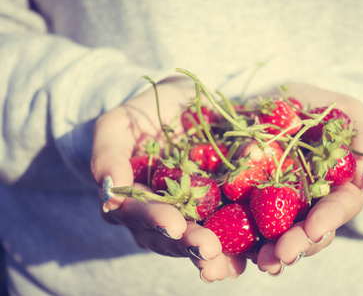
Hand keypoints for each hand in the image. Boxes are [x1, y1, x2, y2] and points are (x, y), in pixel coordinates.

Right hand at [90, 81, 246, 281]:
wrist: (177, 104)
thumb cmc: (142, 115)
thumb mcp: (117, 126)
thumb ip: (107, 156)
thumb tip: (109, 193)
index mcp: (132, 199)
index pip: (139, 213)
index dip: (155, 220)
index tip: (174, 225)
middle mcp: (158, 214)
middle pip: (170, 235)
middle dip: (189, 244)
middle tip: (208, 250)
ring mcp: (188, 213)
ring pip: (196, 239)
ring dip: (212, 254)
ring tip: (227, 265)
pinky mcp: (216, 207)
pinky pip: (225, 228)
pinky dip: (236, 244)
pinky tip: (247, 256)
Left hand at [255, 82, 362, 274]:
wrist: (274, 104)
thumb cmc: (315, 105)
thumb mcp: (345, 109)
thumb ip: (360, 131)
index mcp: (336, 186)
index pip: (340, 207)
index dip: (329, 219)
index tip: (315, 229)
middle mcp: (309, 202)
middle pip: (309, 231)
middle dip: (297, 245)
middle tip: (281, 256)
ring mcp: (279, 206)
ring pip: (278, 235)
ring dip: (270, 252)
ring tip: (261, 261)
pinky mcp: (249, 202)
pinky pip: (245, 224)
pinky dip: (239, 240)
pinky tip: (230, 251)